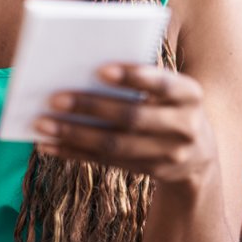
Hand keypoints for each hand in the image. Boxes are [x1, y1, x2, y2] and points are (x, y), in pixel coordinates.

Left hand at [33, 64, 217, 187]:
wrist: (199, 154)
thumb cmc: (170, 105)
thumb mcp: (171, 90)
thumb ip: (142, 78)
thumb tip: (84, 71)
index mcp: (191, 94)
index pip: (163, 83)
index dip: (133, 77)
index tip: (100, 69)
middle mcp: (185, 126)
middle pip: (133, 117)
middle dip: (91, 107)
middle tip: (54, 98)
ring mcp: (169, 154)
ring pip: (115, 145)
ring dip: (75, 134)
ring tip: (42, 123)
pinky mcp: (151, 172)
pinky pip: (107, 162)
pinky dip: (75, 152)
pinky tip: (50, 144)